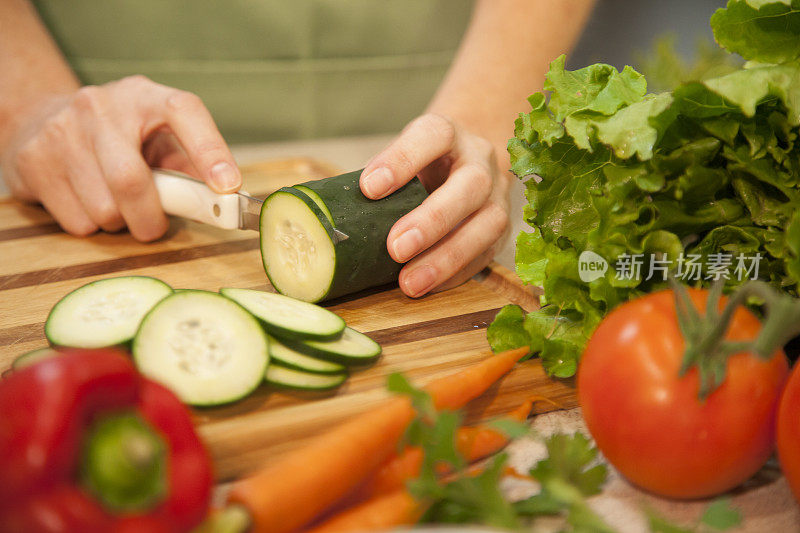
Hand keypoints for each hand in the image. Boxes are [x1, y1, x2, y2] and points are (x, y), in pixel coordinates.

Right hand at [0, 75, 240, 240]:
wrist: (42, 119)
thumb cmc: (121, 138)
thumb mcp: (159, 139)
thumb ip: (191, 167)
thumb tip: (224, 202)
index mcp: (145, 96)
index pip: (183, 112)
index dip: (210, 150)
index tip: (228, 186)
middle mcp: (101, 107)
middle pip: (131, 180)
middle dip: (150, 218)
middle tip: (156, 228)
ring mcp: (62, 131)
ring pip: (104, 210)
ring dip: (120, 223)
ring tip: (117, 203)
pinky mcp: (34, 161)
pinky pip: (78, 222)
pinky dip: (93, 227)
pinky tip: (88, 201)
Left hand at [360, 113, 509, 297]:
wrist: (463, 163)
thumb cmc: (418, 166)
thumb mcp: (399, 158)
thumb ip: (373, 181)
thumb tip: (325, 220)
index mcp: (449, 134)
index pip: (432, 135)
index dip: (402, 160)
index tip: (369, 188)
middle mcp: (480, 161)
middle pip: (468, 185)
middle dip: (432, 220)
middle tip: (395, 248)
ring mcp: (498, 196)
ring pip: (487, 225)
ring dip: (446, 257)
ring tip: (409, 283)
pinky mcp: (500, 231)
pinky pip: (485, 255)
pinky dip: (454, 274)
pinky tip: (427, 287)